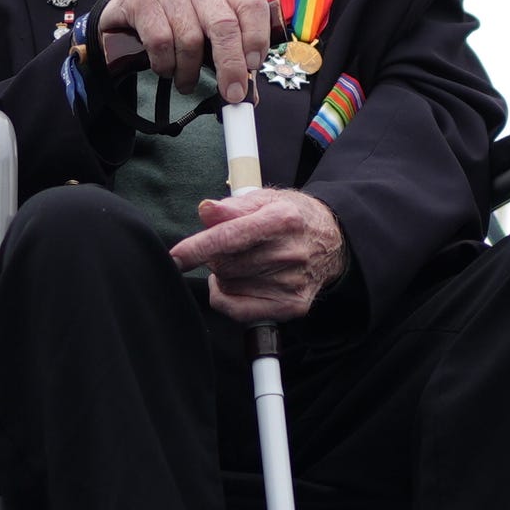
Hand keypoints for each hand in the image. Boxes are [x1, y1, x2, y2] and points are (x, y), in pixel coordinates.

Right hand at [97, 0, 276, 103]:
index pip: (252, 4)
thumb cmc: (178, 23)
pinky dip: (165, 64)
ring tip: (185, 81)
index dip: (257, 38)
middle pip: (224, 25)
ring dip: (189, 71)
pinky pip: (160, 41)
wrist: (129, 11)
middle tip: (231, 94)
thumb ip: (233, 59)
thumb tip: (249, 96)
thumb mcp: (210, 34)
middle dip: (230, 65)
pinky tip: (165, 68)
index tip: (252, 67)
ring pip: (190, 39)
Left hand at [171, 189, 346, 322]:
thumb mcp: (265, 199)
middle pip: (226, 264)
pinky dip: (226, 298)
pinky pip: (239, 309)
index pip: (230, 237)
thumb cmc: (292, 217)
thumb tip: (206, 210)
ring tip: (240, 262)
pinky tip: (235, 284)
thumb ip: (233, 206)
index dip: (198, 248)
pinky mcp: (293, 305)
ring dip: (223, 276)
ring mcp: (292, 282)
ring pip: (229, 286)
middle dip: (214, 257)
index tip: (176, 257)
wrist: (332, 241)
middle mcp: (290, 252)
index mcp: (282, 220)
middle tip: (227, 248)